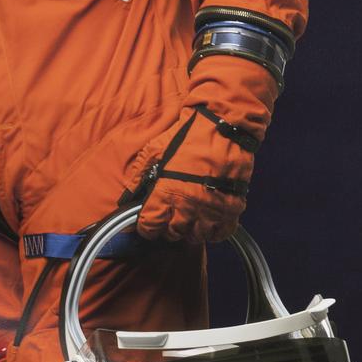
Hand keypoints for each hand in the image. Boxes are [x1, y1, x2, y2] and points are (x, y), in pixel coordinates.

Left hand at [131, 104, 259, 243]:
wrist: (225, 125)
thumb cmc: (189, 135)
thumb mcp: (156, 150)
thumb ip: (140, 175)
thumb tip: (128, 196)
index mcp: (166, 193)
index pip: (150, 226)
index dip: (147, 226)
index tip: (150, 221)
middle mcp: (189, 205)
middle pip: (173, 234)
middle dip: (169, 227)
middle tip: (171, 216)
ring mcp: (212, 208)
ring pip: (197, 236)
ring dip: (192, 230)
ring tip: (191, 218)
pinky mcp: (232, 206)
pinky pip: (222, 232)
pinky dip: (215, 230)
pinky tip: (211, 220)